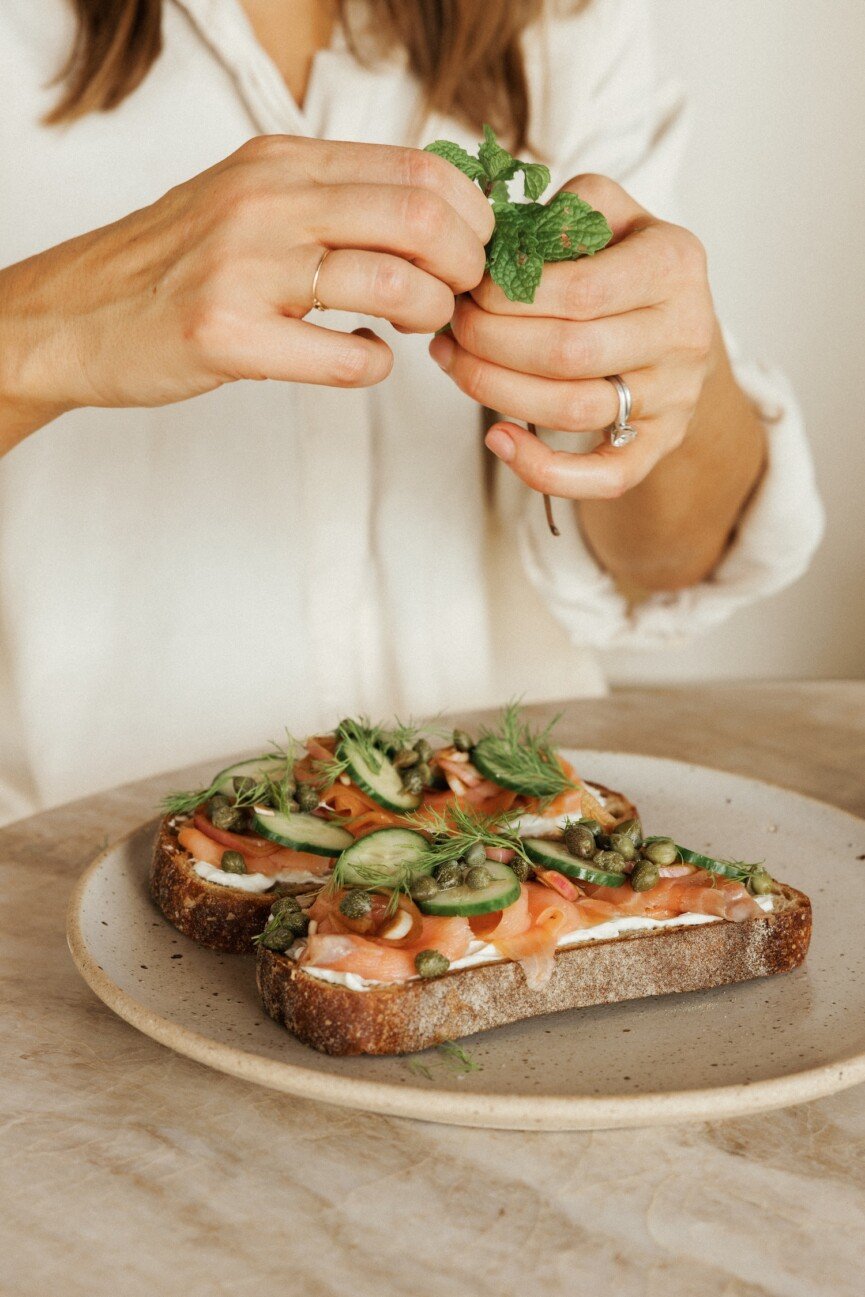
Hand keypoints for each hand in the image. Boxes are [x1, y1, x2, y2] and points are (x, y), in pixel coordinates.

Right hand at [0, 136, 491, 429]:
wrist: (76, 314)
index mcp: (282, 162)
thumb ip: (332, 198)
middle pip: (421, 217)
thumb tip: (435, 214)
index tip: (471, 251)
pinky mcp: (226, 336)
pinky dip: (374, 365)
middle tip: (457, 295)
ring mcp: (244, 268)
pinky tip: (360, 357)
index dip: (471, 216)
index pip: (420, 167)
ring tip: (410, 326)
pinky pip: (346, 358)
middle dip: (466, 267)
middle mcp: (266, 202)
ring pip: (393, 283)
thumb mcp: (252, 199)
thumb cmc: (177, 264)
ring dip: (428, 316)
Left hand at [429, 174, 715, 499]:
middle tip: (452, 327)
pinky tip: (496, 440)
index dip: (508, 296)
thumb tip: (500, 242)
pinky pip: (605, 476)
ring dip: (496, 392)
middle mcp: (685, 332)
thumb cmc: (624, 264)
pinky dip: (543, 469)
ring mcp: (675, 395)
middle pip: (568, 353)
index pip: (578, 291)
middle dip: (490, 342)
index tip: (468, 289)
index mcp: (673, 262)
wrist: (679, 327)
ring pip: (573, 410)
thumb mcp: (608, 213)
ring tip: (454, 364)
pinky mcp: (661, 444)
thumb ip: (562, 213)